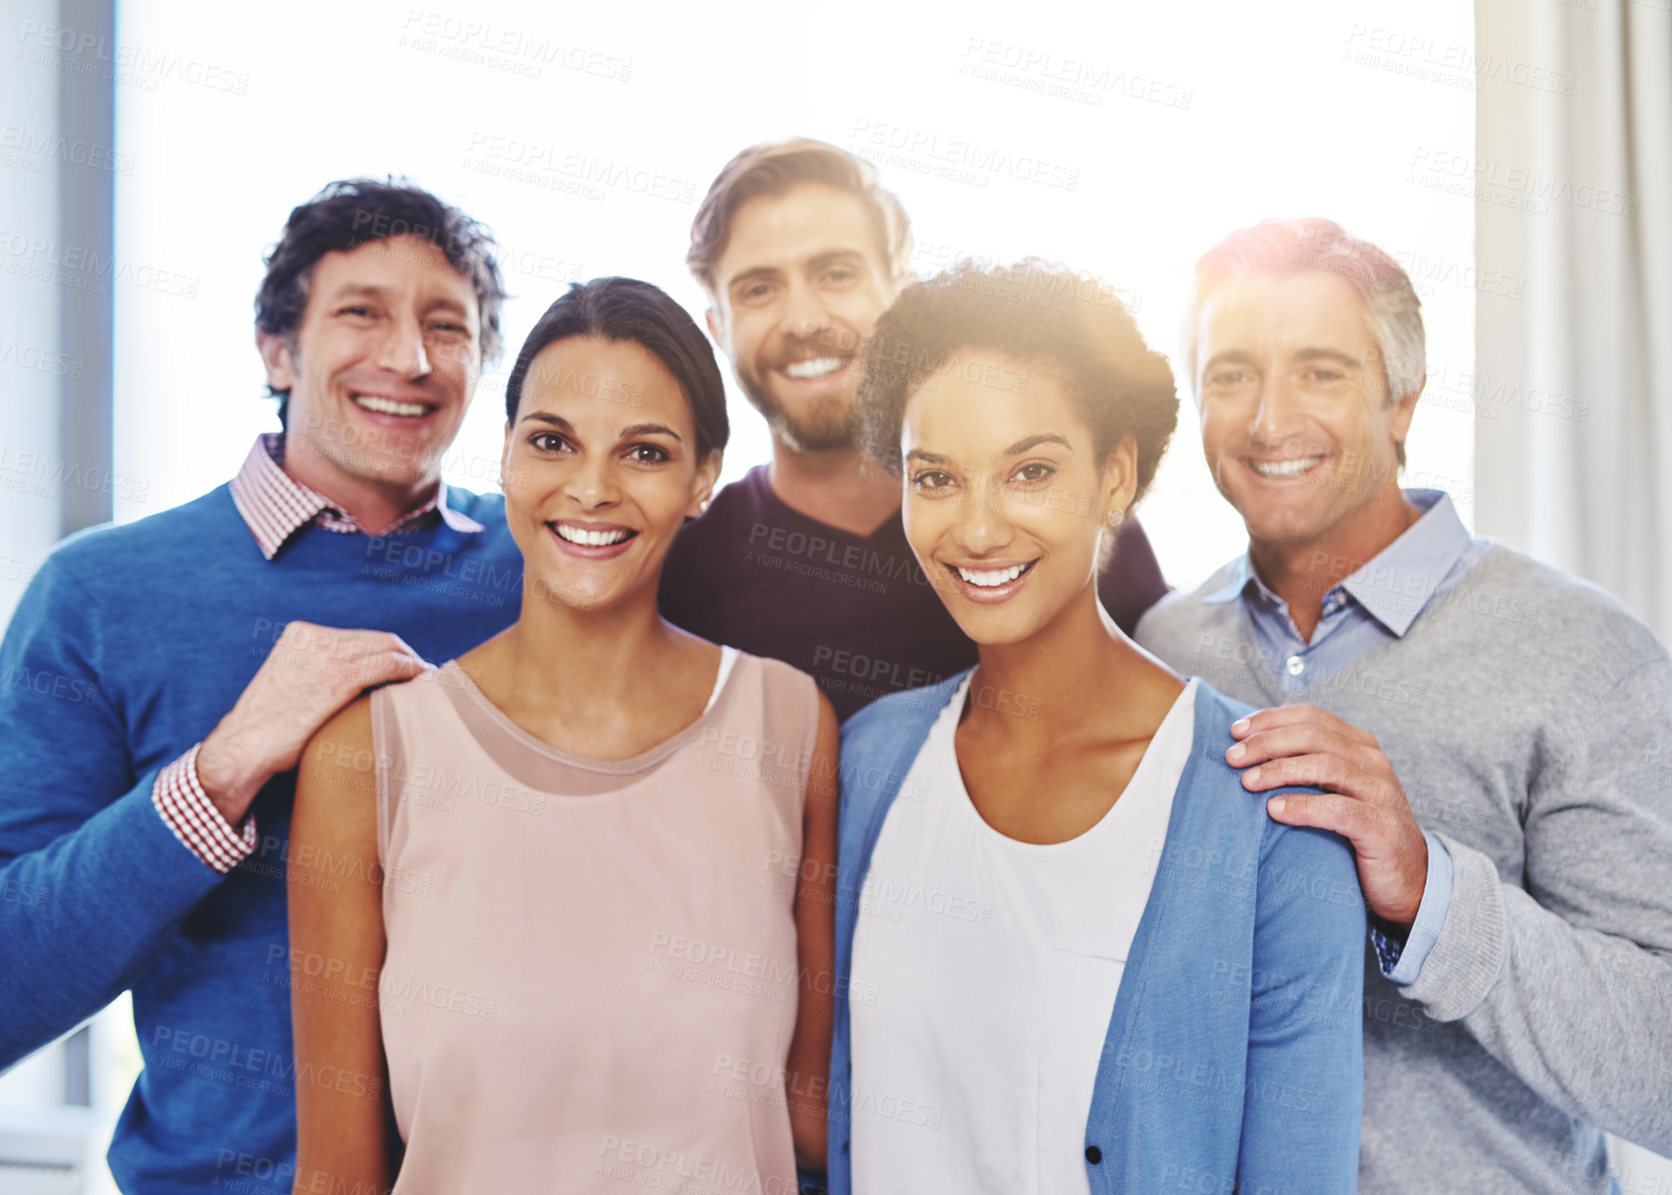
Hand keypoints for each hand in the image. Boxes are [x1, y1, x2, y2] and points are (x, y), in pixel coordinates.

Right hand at [197, 622, 430, 823]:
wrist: (244, 747)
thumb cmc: (267, 726)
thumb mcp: (290, 682)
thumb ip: (317, 671)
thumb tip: (357, 679)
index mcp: (300, 634)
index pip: (358, 636)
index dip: (386, 650)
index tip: (404, 665)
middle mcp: (315, 638)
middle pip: (377, 639)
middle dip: (403, 654)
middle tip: (422, 673)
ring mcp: (327, 656)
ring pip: (387, 648)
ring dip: (412, 662)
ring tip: (427, 679)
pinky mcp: (339, 678)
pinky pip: (389, 665)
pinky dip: (411, 670)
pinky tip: (422, 681)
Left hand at [1227, 703, 1427, 927]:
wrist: (1409, 880)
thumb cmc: (1358, 832)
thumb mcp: (1334, 790)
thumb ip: (1305, 766)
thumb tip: (1250, 750)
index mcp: (1360, 746)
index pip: (1311, 717)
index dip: (1270, 720)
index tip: (1235, 731)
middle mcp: (1373, 762)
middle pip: (1313, 736)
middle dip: (1267, 743)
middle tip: (1232, 757)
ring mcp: (1380, 793)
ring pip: (1326, 766)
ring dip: (1279, 770)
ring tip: (1247, 781)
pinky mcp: (1381, 828)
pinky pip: (1338, 810)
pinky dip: (1302, 807)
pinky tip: (1274, 810)